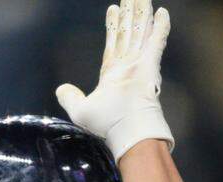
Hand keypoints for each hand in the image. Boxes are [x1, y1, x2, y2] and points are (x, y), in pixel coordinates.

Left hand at [56, 0, 173, 161]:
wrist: (127, 130)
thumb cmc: (107, 125)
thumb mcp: (80, 110)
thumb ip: (70, 98)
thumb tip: (60, 89)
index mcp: (113, 75)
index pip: (113, 44)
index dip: (113, 27)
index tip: (113, 10)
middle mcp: (128, 66)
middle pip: (128, 33)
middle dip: (129, 15)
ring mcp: (140, 64)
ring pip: (139, 31)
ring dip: (141, 13)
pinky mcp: (150, 65)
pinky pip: (156, 41)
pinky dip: (160, 27)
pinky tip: (161, 12)